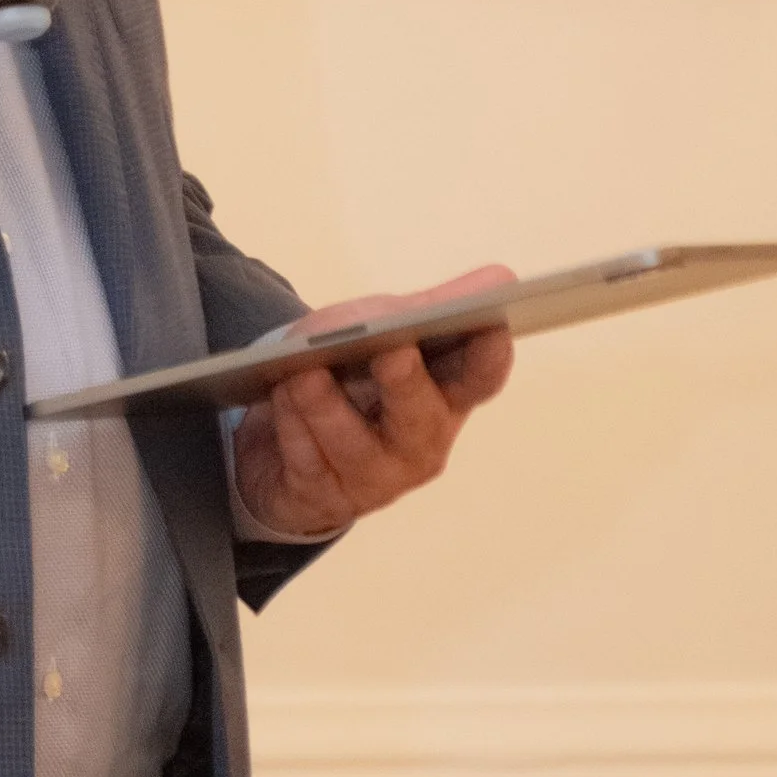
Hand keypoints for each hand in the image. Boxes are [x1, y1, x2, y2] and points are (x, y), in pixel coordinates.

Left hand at [228, 264, 516, 542]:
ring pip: (354, 444)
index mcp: (446, 395)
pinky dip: (290, 425)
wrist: (279, 442)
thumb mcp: (381, 330)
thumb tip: (499, 278)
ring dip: (325, 404)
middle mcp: (421, 443)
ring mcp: (376, 479)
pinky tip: (278, 398)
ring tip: (302, 373)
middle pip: (420, 417)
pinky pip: (308, 462)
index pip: (481, 378)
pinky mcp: (324, 499)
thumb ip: (427, 308)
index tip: (491, 323)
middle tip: (393, 351)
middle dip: (406, 384)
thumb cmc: (348, 374)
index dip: (490, 356)